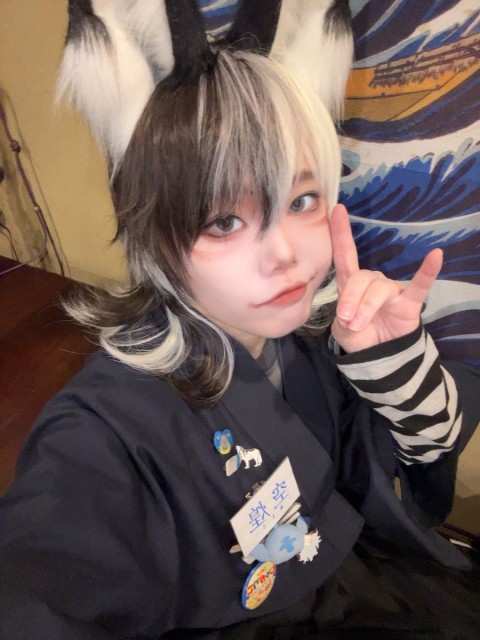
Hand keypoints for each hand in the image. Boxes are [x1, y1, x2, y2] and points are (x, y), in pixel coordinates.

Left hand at [329, 204, 442, 352]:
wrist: (379, 356)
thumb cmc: (358, 335)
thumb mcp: (342, 329)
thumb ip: (342, 319)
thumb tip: (350, 315)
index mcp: (351, 283)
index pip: (344, 255)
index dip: (340, 234)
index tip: (335, 210)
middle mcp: (372, 281)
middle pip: (359, 278)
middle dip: (351, 298)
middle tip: (347, 320)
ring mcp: (392, 289)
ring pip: (379, 289)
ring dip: (367, 307)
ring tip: (358, 325)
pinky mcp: (410, 301)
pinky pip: (420, 284)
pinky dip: (427, 271)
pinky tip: (435, 256)